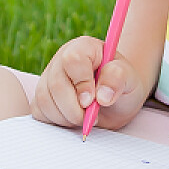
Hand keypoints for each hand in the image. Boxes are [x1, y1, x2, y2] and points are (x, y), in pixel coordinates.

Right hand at [29, 37, 148, 131]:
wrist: (115, 99)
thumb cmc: (122, 85)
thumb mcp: (129, 78)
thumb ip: (118, 78)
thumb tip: (102, 96)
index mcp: (84, 47)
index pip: (73, 60)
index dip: (82, 83)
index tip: (93, 101)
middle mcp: (62, 59)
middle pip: (56, 84)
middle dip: (75, 109)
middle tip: (91, 116)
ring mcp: (48, 76)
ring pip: (44, 99)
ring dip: (66, 117)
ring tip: (84, 118)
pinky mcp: (42, 95)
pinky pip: (39, 111)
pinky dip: (56, 121)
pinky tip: (72, 119)